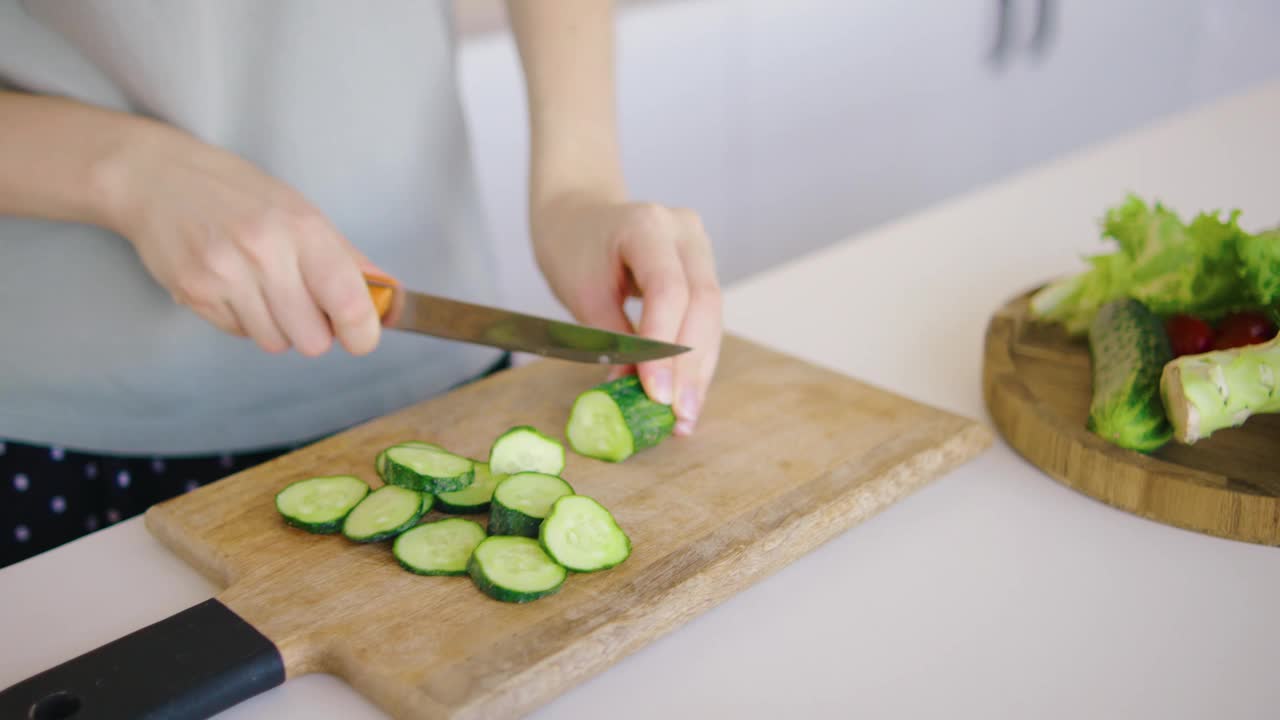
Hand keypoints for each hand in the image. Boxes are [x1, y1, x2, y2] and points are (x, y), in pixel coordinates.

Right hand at [103, 126, 382, 356]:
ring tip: (264, 290)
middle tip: (303, 304)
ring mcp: (225, 274)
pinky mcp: (193, 292)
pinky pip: (239, 334)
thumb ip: (347, 259)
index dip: (363, 333)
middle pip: (312, 339)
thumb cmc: (239, 194)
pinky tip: (234, 287)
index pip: (349, 302)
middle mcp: (265, 252)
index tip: (363, 338)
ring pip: (275, 343)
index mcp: (302, 229)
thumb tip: (390, 297)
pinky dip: (244, 320)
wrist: (157, 177)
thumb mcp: (301, 212)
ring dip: (278, 327)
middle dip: (314, 331)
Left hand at [531, 191, 722, 434]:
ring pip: (712, 317)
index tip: (656, 394)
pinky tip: (687, 395)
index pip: (669, 291)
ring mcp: (699, 248)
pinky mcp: (703, 269)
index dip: (664, 347)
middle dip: (691, 367)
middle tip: (679, 416)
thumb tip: (635, 392)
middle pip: (702, 304)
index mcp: (647, 224)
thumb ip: (612, 339)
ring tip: (685, 417)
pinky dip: (695, 358)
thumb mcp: (582, 293)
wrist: (579, 214)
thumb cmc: (573, 248)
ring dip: (699, 370)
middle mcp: (684, 231)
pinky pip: (706, 318)